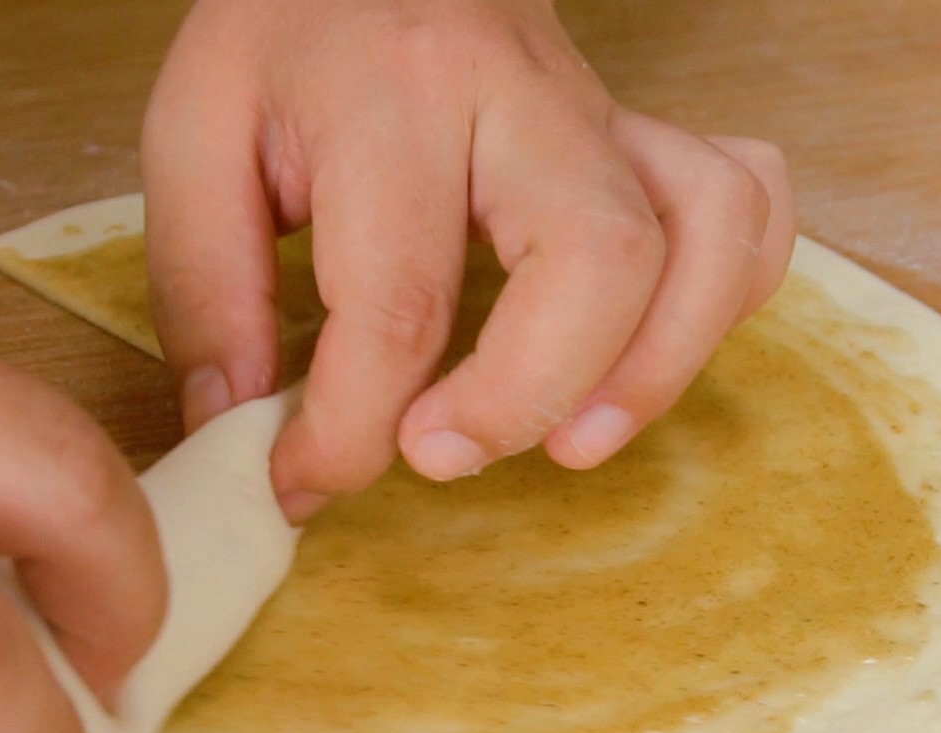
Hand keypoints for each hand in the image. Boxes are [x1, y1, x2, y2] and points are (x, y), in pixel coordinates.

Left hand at [141, 0, 795, 519]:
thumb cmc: (287, 36)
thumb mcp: (195, 133)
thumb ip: (206, 286)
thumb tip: (241, 428)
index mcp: (396, 95)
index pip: (401, 295)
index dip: (351, 430)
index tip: (301, 480)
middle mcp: (524, 98)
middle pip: (596, 261)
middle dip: (523, 396)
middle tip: (435, 455)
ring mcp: (606, 118)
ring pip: (705, 237)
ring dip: (653, 368)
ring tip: (570, 443)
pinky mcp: (646, 140)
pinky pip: (745, 210)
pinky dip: (722, 301)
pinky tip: (643, 358)